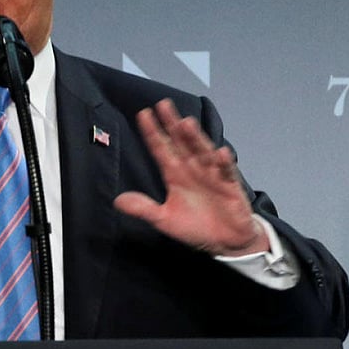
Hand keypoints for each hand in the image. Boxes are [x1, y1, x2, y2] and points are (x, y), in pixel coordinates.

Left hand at [113, 99, 268, 256]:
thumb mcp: (165, 219)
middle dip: (172, 124)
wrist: (225, 242)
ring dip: (194, 138)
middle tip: (163, 105)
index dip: (152, 132)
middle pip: (180, 142)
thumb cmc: (196, 227)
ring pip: (202, 151)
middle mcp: (192, 168)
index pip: (161, 148)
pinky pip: (226, 171)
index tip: (143, 115)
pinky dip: (224, 162)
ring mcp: (211, 174)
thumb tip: (118, 201)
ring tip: (186, 123)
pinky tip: (219, 153)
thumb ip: (144, 208)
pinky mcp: (229, 185)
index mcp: (175, 174)